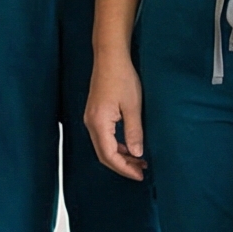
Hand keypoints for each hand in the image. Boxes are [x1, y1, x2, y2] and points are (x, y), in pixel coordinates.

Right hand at [84, 52, 147, 180]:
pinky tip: (129, 145)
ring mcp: (91, 118)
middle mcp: (91, 123)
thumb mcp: (133, 107)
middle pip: (103, 154)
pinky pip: (103, 137)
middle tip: (141, 171)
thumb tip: (136, 154)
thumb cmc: (122, 77)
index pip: (109, 155)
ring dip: (120, 156)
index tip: (140, 174)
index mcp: (99, 123)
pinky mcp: (95, 113)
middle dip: (122, 165)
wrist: (110, 57)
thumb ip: (134, 132)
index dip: (124, 168)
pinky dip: (116, 145)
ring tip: (139, 160)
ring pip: (103, 146)